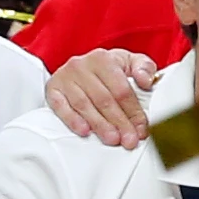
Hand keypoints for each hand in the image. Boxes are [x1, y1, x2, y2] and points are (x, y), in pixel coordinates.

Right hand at [43, 47, 164, 148]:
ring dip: (99, 125)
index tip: (141, 130)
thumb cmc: (111, 68)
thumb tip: (145, 81)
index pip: (121, 90)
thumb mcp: (131, 62)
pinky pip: (60, 106)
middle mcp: (81, 65)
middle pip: (104, 99)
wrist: (84, 66)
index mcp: (104, 59)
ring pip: (84, 105)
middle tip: (129, 140)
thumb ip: (144, 68)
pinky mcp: (52, 89)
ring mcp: (65, 77)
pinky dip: (72, 120)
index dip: (133, 112)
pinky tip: (84, 131)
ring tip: (112, 139)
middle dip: (119, 123)